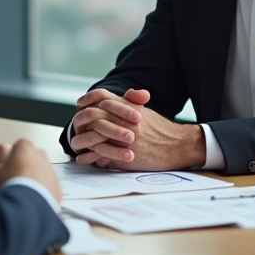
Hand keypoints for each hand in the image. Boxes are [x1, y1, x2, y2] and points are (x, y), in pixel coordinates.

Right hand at [0, 138, 61, 202]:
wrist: (25, 209)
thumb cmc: (8, 188)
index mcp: (24, 146)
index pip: (16, 147)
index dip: (9, 159)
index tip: (5, 169)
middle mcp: (40, 155)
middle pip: (30, 158)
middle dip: (23, 167)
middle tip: (13, 181)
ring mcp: (50, 171)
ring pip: (40, 173)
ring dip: (33, 180)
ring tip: (21, 194)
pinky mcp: (57, 187)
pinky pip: (48, 188)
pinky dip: (42, 193)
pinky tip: (31, 201)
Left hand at [72, 89, 204, 171]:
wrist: (178, 145)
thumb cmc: (162, 129)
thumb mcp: (145, 111)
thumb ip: (129, 104)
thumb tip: (109, 103)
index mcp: (129, 107)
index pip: (102, 96)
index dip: (89, 98)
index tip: (80, 103)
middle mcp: (125, 119)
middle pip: (94, 115)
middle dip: (81, 121)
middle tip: (75, 126)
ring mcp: (125, 137)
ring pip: (95, 135)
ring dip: (82, 140)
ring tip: (75, 144)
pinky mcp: (127, 154)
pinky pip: (102, 154)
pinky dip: (90, 157)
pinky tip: (84, 159)